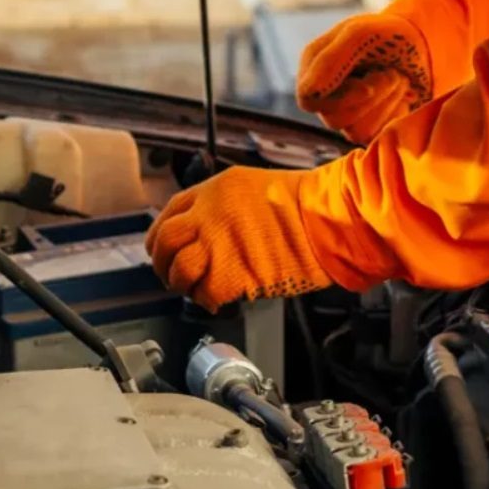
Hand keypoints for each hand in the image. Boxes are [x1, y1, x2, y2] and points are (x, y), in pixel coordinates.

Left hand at [146, 167, 331, 311]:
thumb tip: (210, 228)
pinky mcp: (232, 274)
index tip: (164, 247)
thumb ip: (225, 206)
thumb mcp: (255, 188)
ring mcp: (218, 245)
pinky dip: (207, 301)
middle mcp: (209, 215)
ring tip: (194, 289)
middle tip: (171, 273)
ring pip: (179, 270)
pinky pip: (205, 294)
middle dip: (162, 262)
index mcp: (214, 190)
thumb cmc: (305, 205)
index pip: (170, 212)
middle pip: (165, 242)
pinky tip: (216, 300)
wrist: (327, 220)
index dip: (162, 234)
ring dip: (183, 284)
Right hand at [296, 12, 431, 144]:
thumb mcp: (359, 35)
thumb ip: (331, 59)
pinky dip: (394, 114)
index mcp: (314, 67)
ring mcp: (345, 114)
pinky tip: (401, 96)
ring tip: (398, 79)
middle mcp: (325, 94)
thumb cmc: (387, 34)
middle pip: (334, 119)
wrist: (422, 44)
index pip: (309, 99)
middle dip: (372, 97)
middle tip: (392, 73)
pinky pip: (376, 137)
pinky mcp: (368, 128)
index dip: (339, 98)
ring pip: (355, 132)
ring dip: (385, 103)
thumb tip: (308, 93)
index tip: (368, 86)